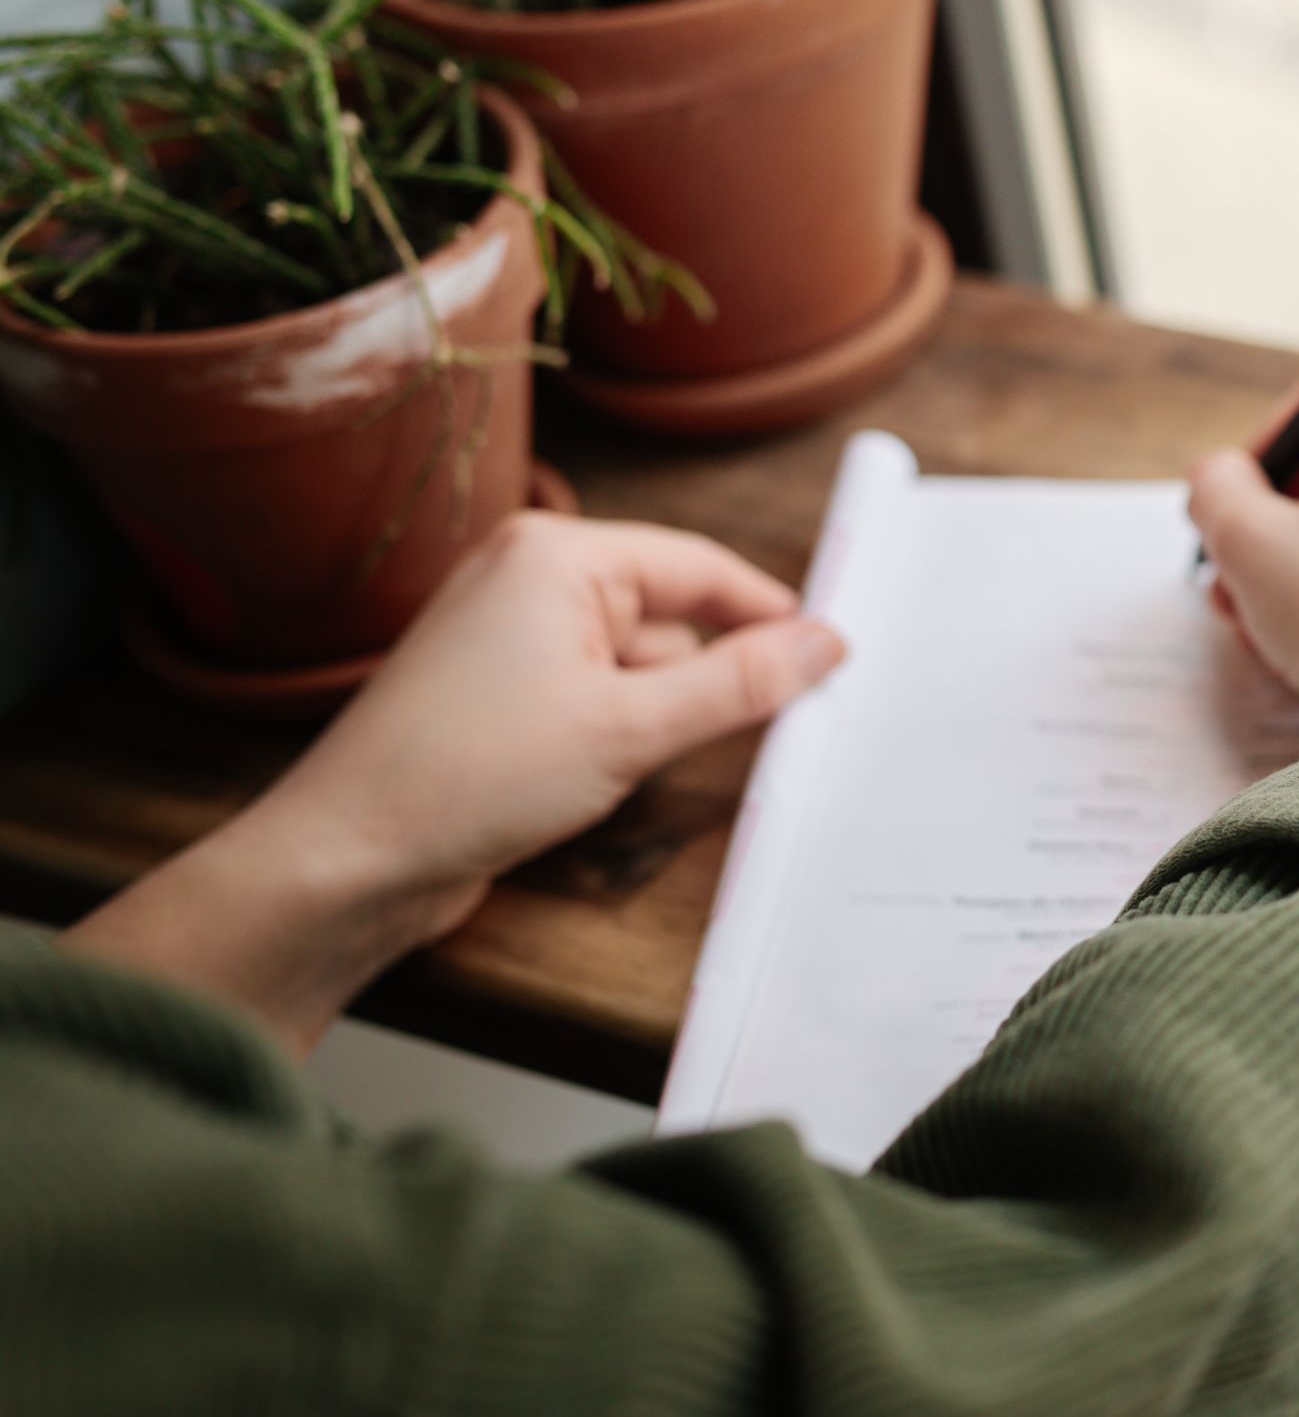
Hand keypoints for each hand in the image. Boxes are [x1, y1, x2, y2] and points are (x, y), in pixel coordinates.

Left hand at [64, 513, 843, 1051]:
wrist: (347, 861)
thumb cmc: (463, 777)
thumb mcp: (631, 728)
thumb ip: (742, 682)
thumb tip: (824, 645)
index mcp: (555, 555)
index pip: (700, 567)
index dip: (771, 614)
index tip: (834, 656)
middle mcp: (528, 580)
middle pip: (672, 618)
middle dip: (704, 682)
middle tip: (745, 737)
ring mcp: (509, 639)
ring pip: (638, 668)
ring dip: (659, 719)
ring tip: (627, 768)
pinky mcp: (500, 696)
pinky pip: (597, 699)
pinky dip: (620, 737)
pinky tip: (598, 781)